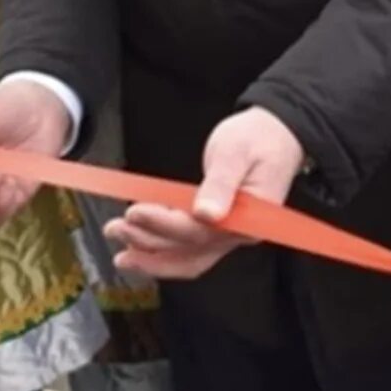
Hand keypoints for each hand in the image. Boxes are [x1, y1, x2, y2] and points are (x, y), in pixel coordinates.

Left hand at [108, 107, 303, 279]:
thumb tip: (207, 214)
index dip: (165, 225)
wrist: (276, 134)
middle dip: (149, 244)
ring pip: (187, 256)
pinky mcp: (218, 229)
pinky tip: (138, 248)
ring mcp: (229, 235)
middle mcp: (240, 234)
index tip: (135, 213)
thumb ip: (222, 182)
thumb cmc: (259, 138)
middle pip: (190, 250)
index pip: (201, 231)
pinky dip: (162, 250)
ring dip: (150, 252)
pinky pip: (188, 249)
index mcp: (250, 218)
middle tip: (114, 230)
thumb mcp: (237, 152)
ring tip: (117, 240)